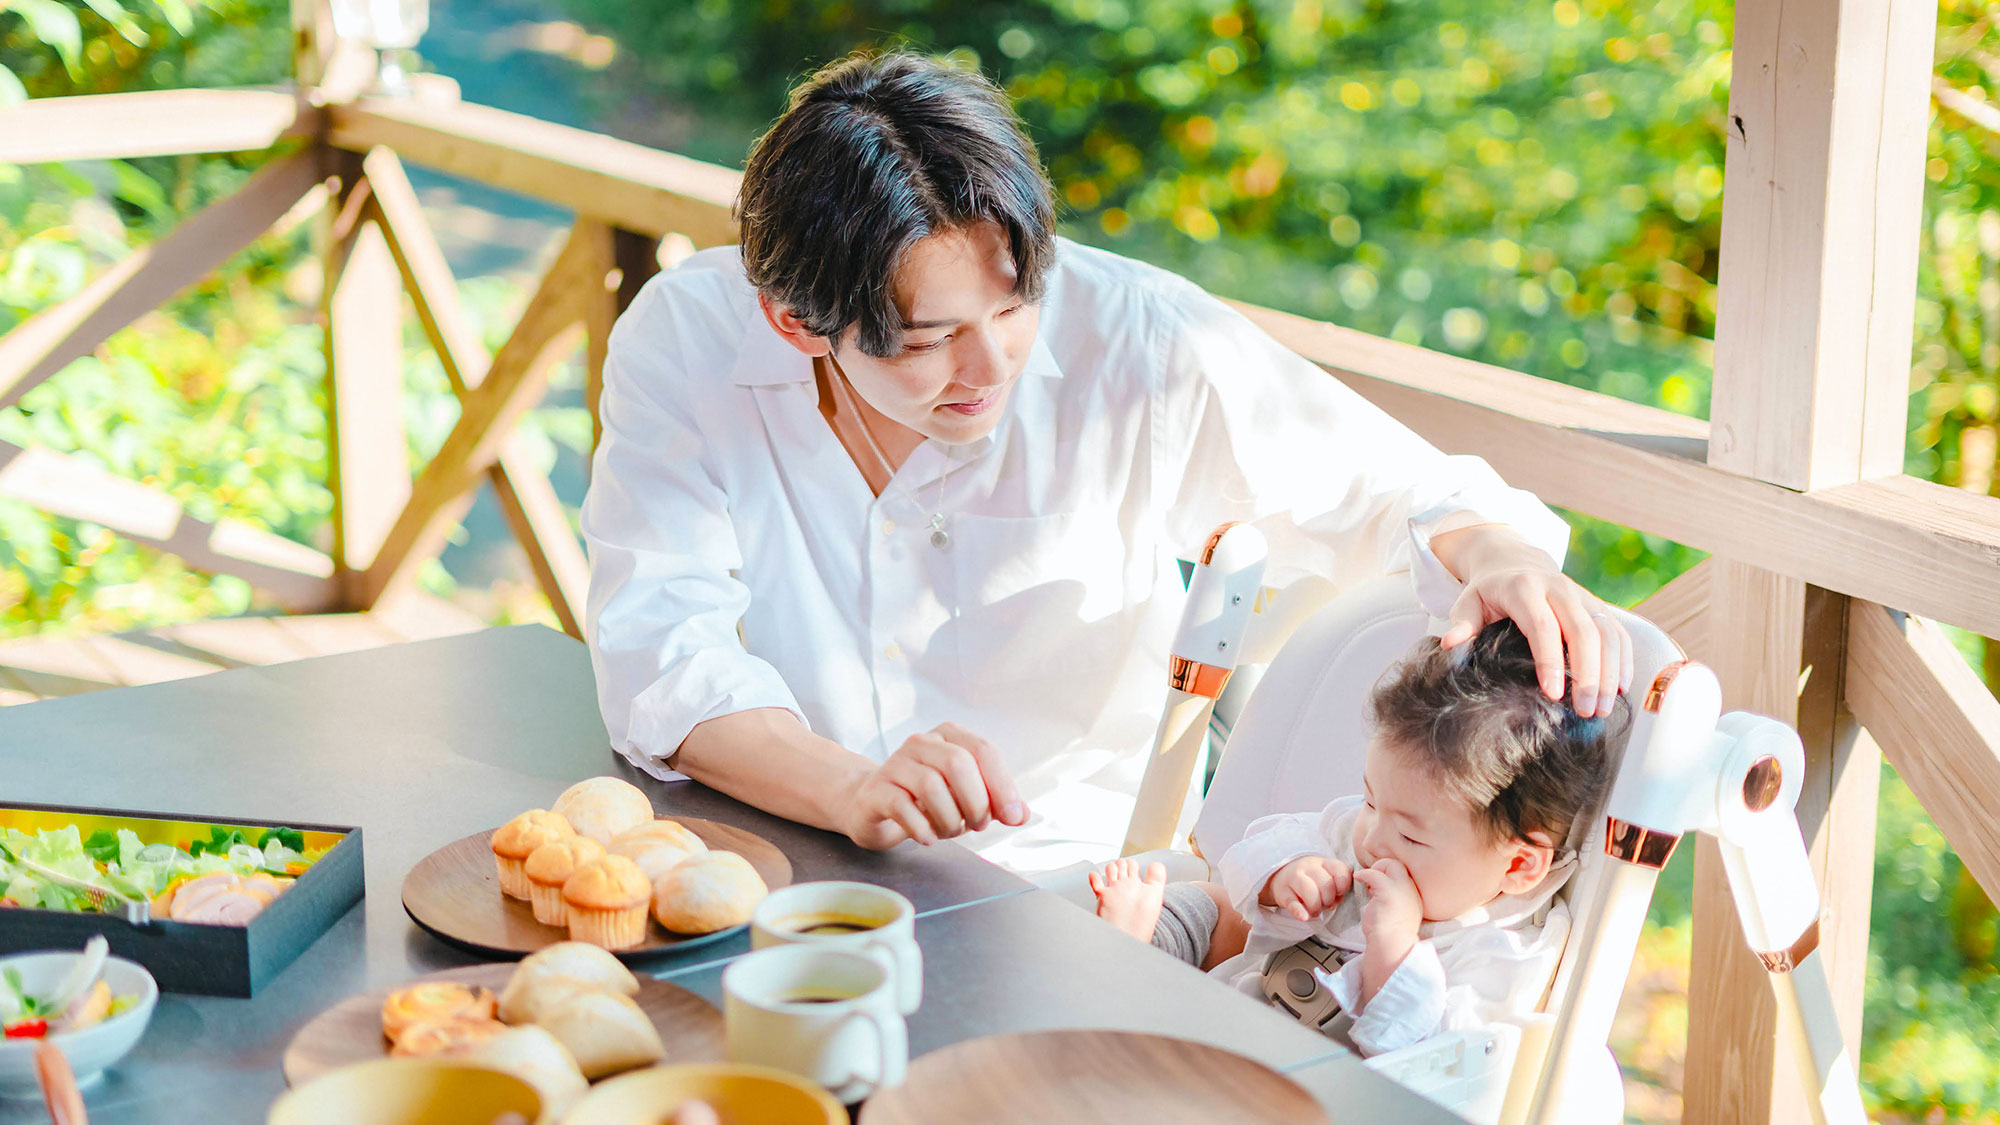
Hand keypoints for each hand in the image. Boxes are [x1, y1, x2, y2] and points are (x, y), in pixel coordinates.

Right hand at [837, 722, 1027, 849]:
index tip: (1012, 817)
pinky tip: (928, 837)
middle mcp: (921, 742)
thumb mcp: (966, 799)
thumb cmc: (927, 800)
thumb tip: (1022, 814)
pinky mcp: (876, 790)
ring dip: (949, 818)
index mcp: (950, 736)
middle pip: (959, 765)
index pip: (984, 751)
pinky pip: (902, 807)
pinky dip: (922, 828)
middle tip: (976, 825)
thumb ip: (995, 803)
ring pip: (931, 786)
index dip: (1003, 786)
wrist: (873, 805)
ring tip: (950, 830)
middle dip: (976, 803)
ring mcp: (895, 763)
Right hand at [1259, 855, 1351, 922]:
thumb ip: (1338, 887)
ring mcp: (1294, 878)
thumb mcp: (1327, 876)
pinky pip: (1293, 904)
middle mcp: (1309, 867)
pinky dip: (1299, 912)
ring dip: (1316, 907)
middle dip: (1328, 900)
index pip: (1341, 872)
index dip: (1343, 887)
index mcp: (1324, 863)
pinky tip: (1304, 917)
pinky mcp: (1283, 893)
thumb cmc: (1311, 879)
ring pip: (1311, 893)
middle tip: (1324, 904)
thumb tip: (1334, 903)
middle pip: (1327, 885)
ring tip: (1314, 911)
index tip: (1338, 893)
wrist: (1282, 875)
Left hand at [1352, 858, 1423, 949]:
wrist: (1392, 945)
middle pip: (1400, 865)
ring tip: (1368, 885)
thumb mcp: (1399, 914)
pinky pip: (1374, 874)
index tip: (1378, 886)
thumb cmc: (1391, 935)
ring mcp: (1401, 890)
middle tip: (1372, 882)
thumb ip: (1395, 901)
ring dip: (1376, 870)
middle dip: (1384, 868)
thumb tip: (1378, 890)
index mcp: (1414, 896)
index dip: (1390, 876)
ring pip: (1390, 864)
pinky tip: (1358, 878)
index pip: (1404, 874)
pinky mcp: (1388, 892)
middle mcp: (1411, 890)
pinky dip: (1364, 874)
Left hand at [1430, 524, 1632, 717]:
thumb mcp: (1467, 602)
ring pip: (1606, 632)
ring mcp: (1583, 596)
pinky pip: (1619, 631)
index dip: (1550, 661)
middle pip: (1582, 631)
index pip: (1542, 626)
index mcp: (1524, 589)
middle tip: (1585, 710)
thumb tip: (1450, 646)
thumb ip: (1462, 624)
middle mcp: (1559, 589)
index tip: (1553, 694)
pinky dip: (1624, 659)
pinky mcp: (1597, 605)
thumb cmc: (1488, 591)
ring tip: (1603, 708)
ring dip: (1610, 672)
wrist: (1514, 561)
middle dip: (1588, 674)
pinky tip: (1622, 687)